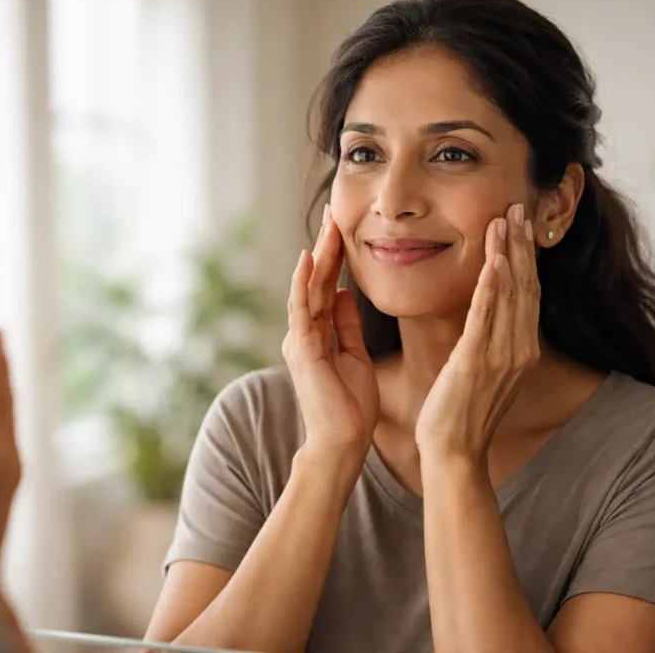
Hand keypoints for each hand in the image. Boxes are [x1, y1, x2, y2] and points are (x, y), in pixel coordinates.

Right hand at [282, 206, 378, 459]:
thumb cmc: (350, 406)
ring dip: (317, 255)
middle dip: (325, 245)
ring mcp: (300, 339)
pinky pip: (301, 309)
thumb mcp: (354, 356)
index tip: (343, 227)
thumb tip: (343, 294)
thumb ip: (346, 325)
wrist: (343, 442)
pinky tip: (308, 259)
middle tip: (333, 211)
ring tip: (326, 224)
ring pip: (307, 287)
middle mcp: (304, 332)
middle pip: (314, 280)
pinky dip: (303, 282)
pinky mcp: (303, 349)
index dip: (334, 255)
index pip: (325, 285)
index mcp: (317, 333)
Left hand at [414, 203, 540, 461]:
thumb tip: (487, 318)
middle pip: (525, 285)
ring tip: (506, 218)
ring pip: (509, 293)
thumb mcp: (482, 372)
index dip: (526, 256)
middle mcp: (519, 348)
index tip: (521, 224)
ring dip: (509, 253)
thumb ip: (490, 342)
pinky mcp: (478, 360)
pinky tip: (495, 259)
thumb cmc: (462, 415)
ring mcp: (502, 355)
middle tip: (519, 206)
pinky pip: (487, 315)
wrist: (454, 453)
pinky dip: (492, 285)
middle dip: (522, 244)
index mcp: (521, 350)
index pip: (527, 293)